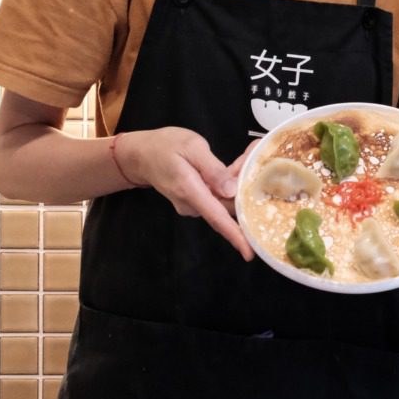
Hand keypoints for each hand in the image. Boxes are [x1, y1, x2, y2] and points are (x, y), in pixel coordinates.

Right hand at [119, 127, 253, 260]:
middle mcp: (191, 203)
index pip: (217, 217)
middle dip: (247, 187)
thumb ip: (213, 169)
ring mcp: (192, 204)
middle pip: (227, 205)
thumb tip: (231, 190)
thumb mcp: (192, 146)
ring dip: (239, 181)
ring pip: (224, 198)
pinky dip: (229, 181)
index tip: (249, 252)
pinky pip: (217, 195)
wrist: (140, 155)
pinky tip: (238, 164)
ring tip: (250, 154)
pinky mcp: (194, 200)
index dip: (235, 235)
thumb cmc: (164, 146)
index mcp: (189, 190)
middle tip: (259, 160)